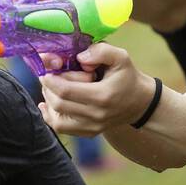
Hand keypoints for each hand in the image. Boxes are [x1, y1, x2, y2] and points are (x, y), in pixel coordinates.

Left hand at [37, 43, 154, 135]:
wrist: (139, 102)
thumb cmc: (127, 77)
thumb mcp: (121, 57)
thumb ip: (101, 51)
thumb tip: (80, 58)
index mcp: (102, 95)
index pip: (66, 91)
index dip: (51, 80)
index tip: (46, 70)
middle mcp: (96, 115)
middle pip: (58, 104)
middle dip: (47, 89)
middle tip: (47, 77)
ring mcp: (92, 127)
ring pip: (57, 120)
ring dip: (48, 102)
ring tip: (49, 88)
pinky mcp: (89, 133)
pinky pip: (62, 129)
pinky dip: (50, 116)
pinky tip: (47, 104)